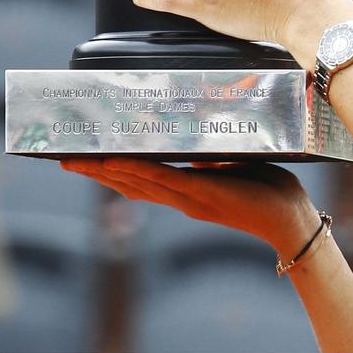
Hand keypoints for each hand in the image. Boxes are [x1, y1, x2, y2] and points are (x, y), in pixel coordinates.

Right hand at [61, 158, 318, 257]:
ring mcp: (191, 197)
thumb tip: (190, 136)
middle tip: (62, 158)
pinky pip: (167, 179)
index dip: (109, 172)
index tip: (83, 159)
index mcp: (185, 191)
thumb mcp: (230, 166)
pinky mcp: (205, 193)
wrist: (290, 216)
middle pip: (127, 184)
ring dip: (106, 170)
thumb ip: (207, 158)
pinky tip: (119, 162)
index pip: (138, 182)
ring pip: (139, 182)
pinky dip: (141, 170)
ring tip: (78, 159)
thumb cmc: (266, 189)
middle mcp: (181, 198)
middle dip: (94, 172)